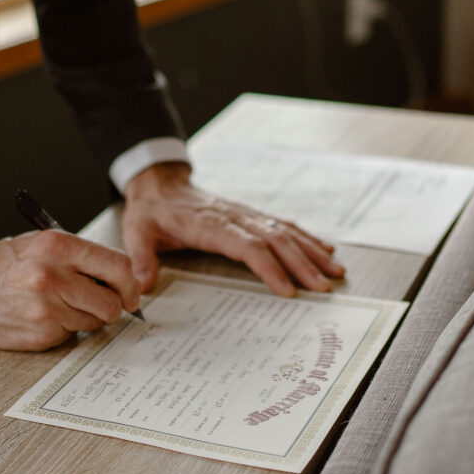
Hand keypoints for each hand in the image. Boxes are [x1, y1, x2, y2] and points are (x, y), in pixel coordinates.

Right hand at [0, 229, 141, 350]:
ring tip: (60, 304)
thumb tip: (122, 279)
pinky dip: (64, 328)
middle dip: (111, 306)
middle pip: (111, 302)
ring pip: (93, 321)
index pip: (118, 266)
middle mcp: (53, 275)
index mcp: (59, 246)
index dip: (130, 284)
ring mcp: (46, 307)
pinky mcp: (39, 333)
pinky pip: (70, 335)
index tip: (130, 293)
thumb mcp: (43, 244)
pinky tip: (43, 316)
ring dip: (85, 317)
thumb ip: (82, 258)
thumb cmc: (5, 263)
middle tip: (100, 303)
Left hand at [122, 162, 344, 296]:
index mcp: (210, 224)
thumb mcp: (137, 233)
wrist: (159, 183)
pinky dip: (307, 237)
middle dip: (303, 264)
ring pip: (285, 232)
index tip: (288, 290)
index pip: (247, 246)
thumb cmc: (151, 211)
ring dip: (312, 251)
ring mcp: (245, 215)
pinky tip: (325, 249)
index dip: (269, 267)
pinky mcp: (249, 216)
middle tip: (325, 288)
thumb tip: (143, 286)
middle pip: (275, 240)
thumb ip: (142, 259)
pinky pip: (283, 225)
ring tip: (336, 271)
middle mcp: (234, 217)